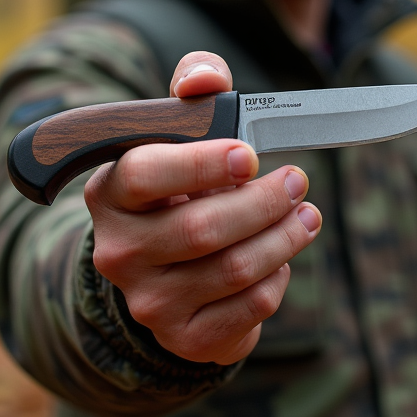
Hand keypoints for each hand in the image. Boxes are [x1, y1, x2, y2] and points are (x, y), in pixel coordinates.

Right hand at [84, 51, 321, 365]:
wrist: (163, 273)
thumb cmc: (178, 188)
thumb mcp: (178, 135)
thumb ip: (194, 89)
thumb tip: (205, 79)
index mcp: (110, 193)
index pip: (144, 175)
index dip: (200, 165)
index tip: (248, 155)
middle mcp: (118, 251)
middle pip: (201, 228)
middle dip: (264, 202)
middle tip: (298, 180)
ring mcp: (147, 302)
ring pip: (233, 269)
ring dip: (283, 238)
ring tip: (306, 215)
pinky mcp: (183, 337)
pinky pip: (248, 307)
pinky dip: (277, 278)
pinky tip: (281, 257)